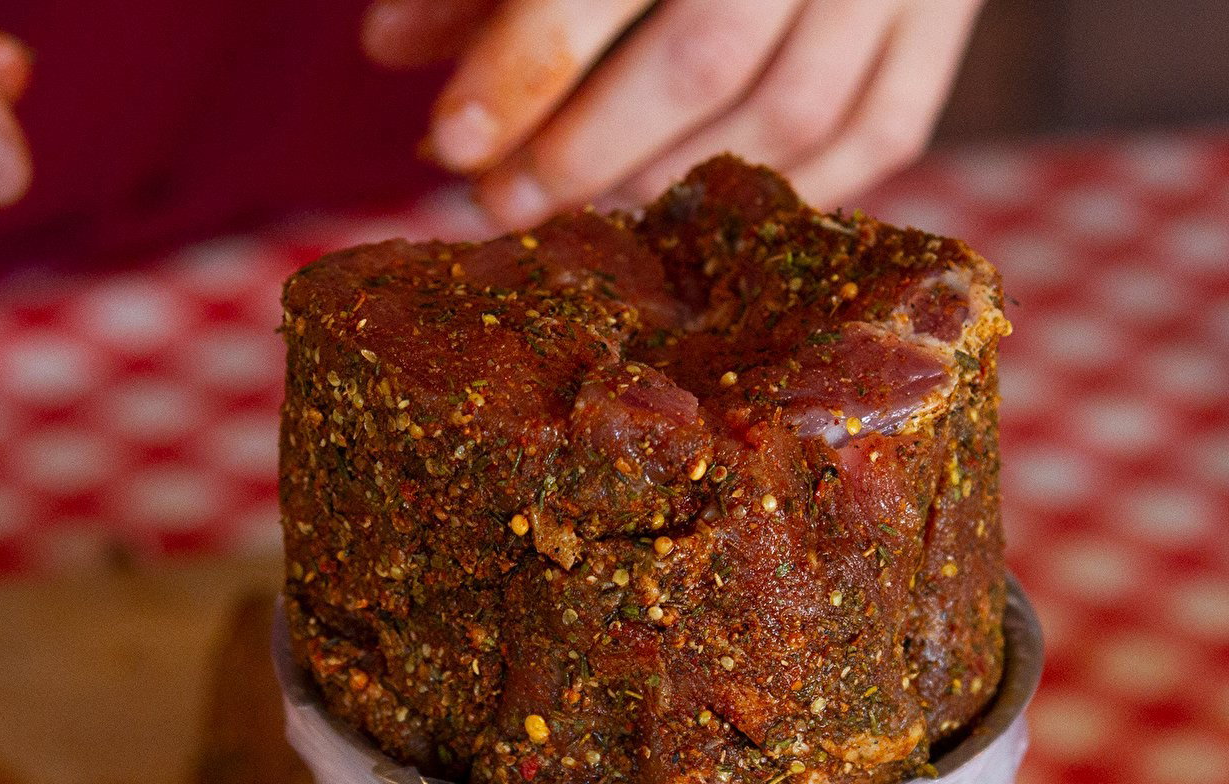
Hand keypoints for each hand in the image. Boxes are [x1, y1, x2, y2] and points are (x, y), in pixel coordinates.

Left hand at [363, 0, 983, 226]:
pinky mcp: (948, 13)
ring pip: (789, 115)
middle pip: (701, 60)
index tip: (449, 146)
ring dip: (668, 186)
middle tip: (492, 205)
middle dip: (581, 155)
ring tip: (581, 212)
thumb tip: (387, 52)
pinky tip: (697, 210)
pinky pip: (878, 134)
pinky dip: (784, 191)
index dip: (523, 69)